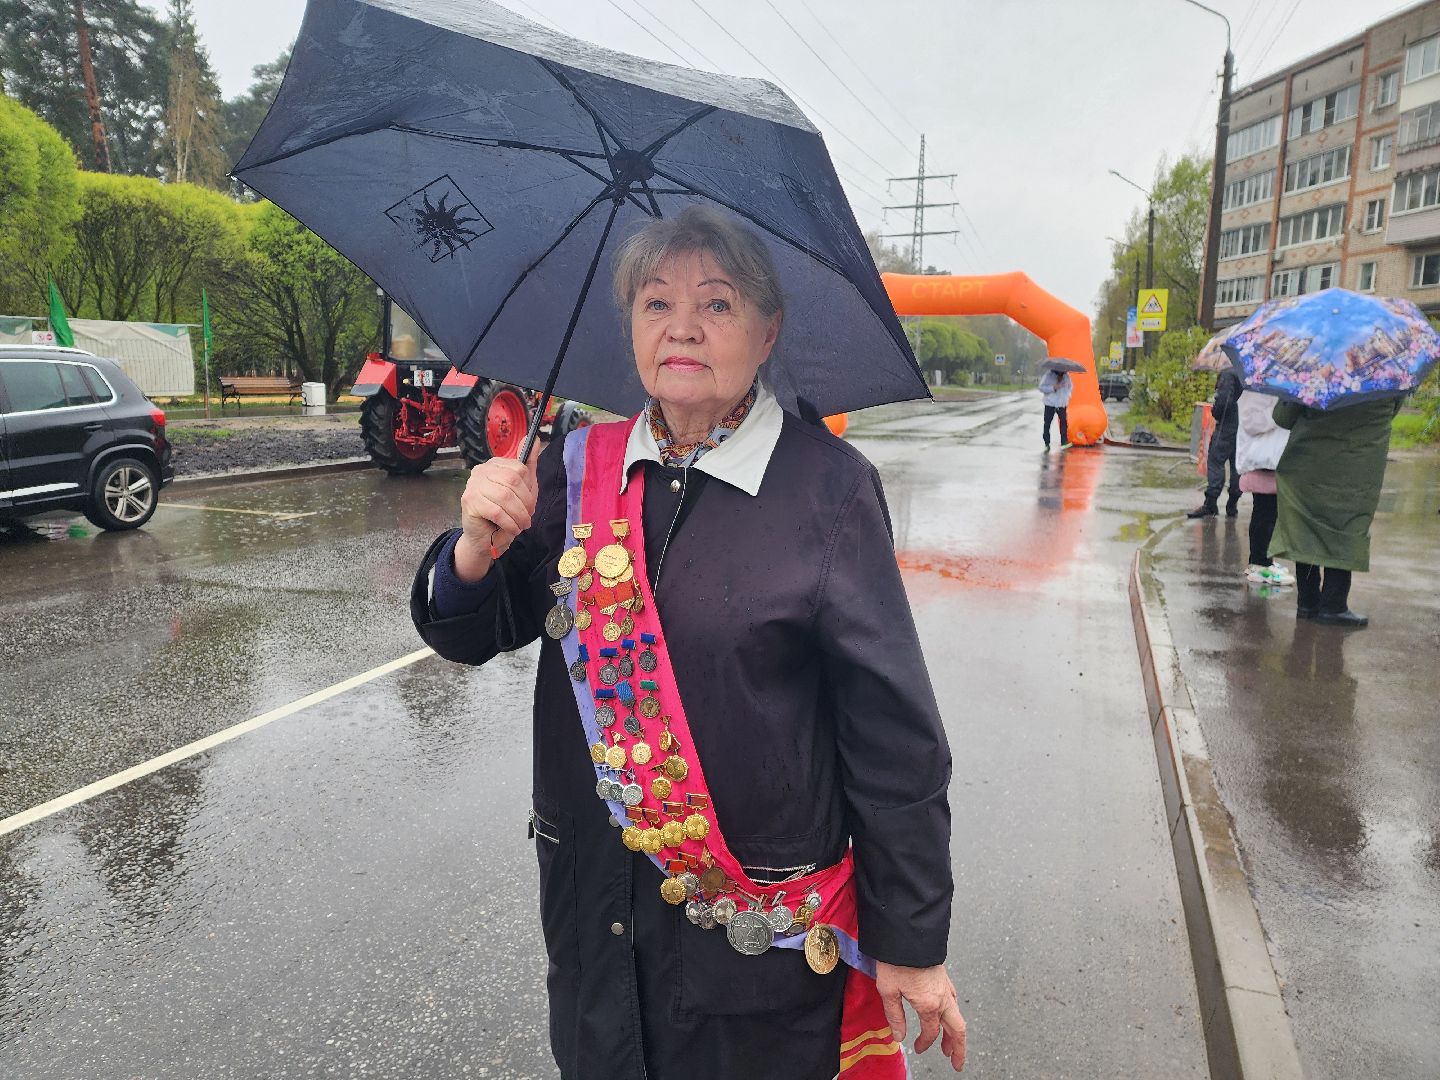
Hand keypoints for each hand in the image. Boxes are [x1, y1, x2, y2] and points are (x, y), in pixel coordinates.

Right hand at [453, 450, 539, 580]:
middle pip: (513, 482)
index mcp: (494, 464)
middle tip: (527, 518)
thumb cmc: (505, 513)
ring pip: (505, 497)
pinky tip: (511, 529)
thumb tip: (535, 437)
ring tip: (520, 526)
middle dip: (525, 504)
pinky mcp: (469, 502)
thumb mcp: (523, 488)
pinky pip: (496, 511)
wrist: (485, 538)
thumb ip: (528, 464)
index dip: (529, 490)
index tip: (530, 505)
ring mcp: (472, 485)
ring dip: (518, 516)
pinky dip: (509, 523)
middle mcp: (481, 471)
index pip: (519, 469)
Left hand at [875, 961, 965, 1070]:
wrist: (906, 934)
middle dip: (958, 1048)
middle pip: (957, 1029)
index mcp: (929, 1004)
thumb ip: (895, 1016)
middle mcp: (942, 997)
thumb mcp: (888, 991)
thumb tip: (899, 1037)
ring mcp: (945, 986)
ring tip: (950, 1046)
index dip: (924, 1043)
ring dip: (956, 1033)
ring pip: (958, 1015)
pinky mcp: (943, 978)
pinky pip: (954, 1001)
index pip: (931, 1032)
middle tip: (957, 1063)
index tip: (917, 1048)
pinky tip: (947, 1015)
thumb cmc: (895, 960)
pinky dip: (953, 1014)